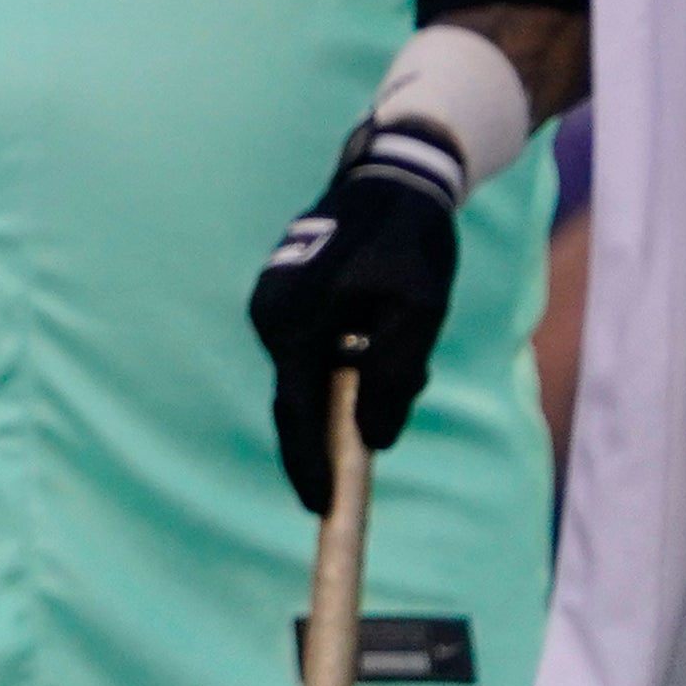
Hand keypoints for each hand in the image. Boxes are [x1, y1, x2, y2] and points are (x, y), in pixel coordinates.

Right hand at [249, 126, 461, 512]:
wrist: (395, 176)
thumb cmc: (408, 244)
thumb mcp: (416, 314)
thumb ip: (391, 377)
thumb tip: (373, 439)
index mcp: (291, 323)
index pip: (295, 414)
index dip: (310, 467)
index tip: (323, 509)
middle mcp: (269, 316)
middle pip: (302, 397)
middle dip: (345, 419)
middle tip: (396, 406)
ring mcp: (273, 303)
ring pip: (313, 372)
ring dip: (355, 381)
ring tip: (406, 343)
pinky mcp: (287, 295)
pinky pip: (314, 347)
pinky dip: (347, 358)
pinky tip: (384, 332)